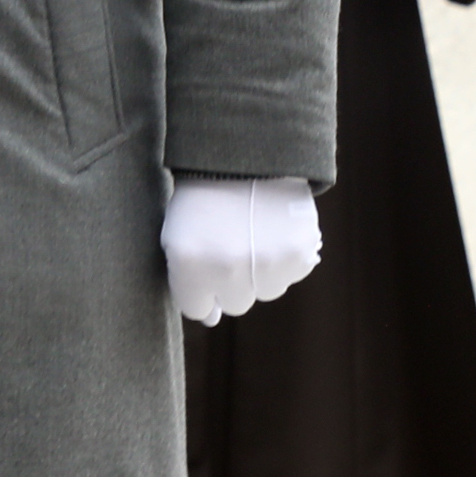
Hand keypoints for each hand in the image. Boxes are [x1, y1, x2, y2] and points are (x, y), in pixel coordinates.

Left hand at [161, 176, 320, 323]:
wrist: (245, 155)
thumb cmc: (204, 195)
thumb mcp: (178, 232)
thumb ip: (187, 280)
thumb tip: (210, 320)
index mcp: (188, 264)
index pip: (198, 309)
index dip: (202, 289)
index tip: (206, 268)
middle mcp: (226, 271)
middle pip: (234, 304)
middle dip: (230, 282)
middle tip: (230, 245)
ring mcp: (264, 264)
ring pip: (265, 291)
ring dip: (259, 271)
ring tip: (252, 233)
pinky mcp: (297, 255)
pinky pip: (290, 274)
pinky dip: (284, 258)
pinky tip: (273, 229)